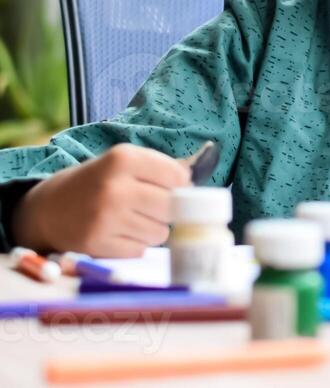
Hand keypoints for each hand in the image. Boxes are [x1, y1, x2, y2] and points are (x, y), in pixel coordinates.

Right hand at [10, 144, 191, 256]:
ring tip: (133, 219)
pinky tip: (119, 234)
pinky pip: (140, 250)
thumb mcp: (125, 162)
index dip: (180, 185)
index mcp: (123, 158)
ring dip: (153, 229)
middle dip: (168, 209)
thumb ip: (163, 168)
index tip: (171, 187)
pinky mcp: (97, 245)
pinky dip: (136, 245)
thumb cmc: (99, 182)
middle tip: (152, 206)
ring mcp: (105, 218)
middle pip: (171, 206)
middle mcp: (114, 187)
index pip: (178, 177)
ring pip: (160, 233)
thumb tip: (199, 174)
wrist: (50, 208)